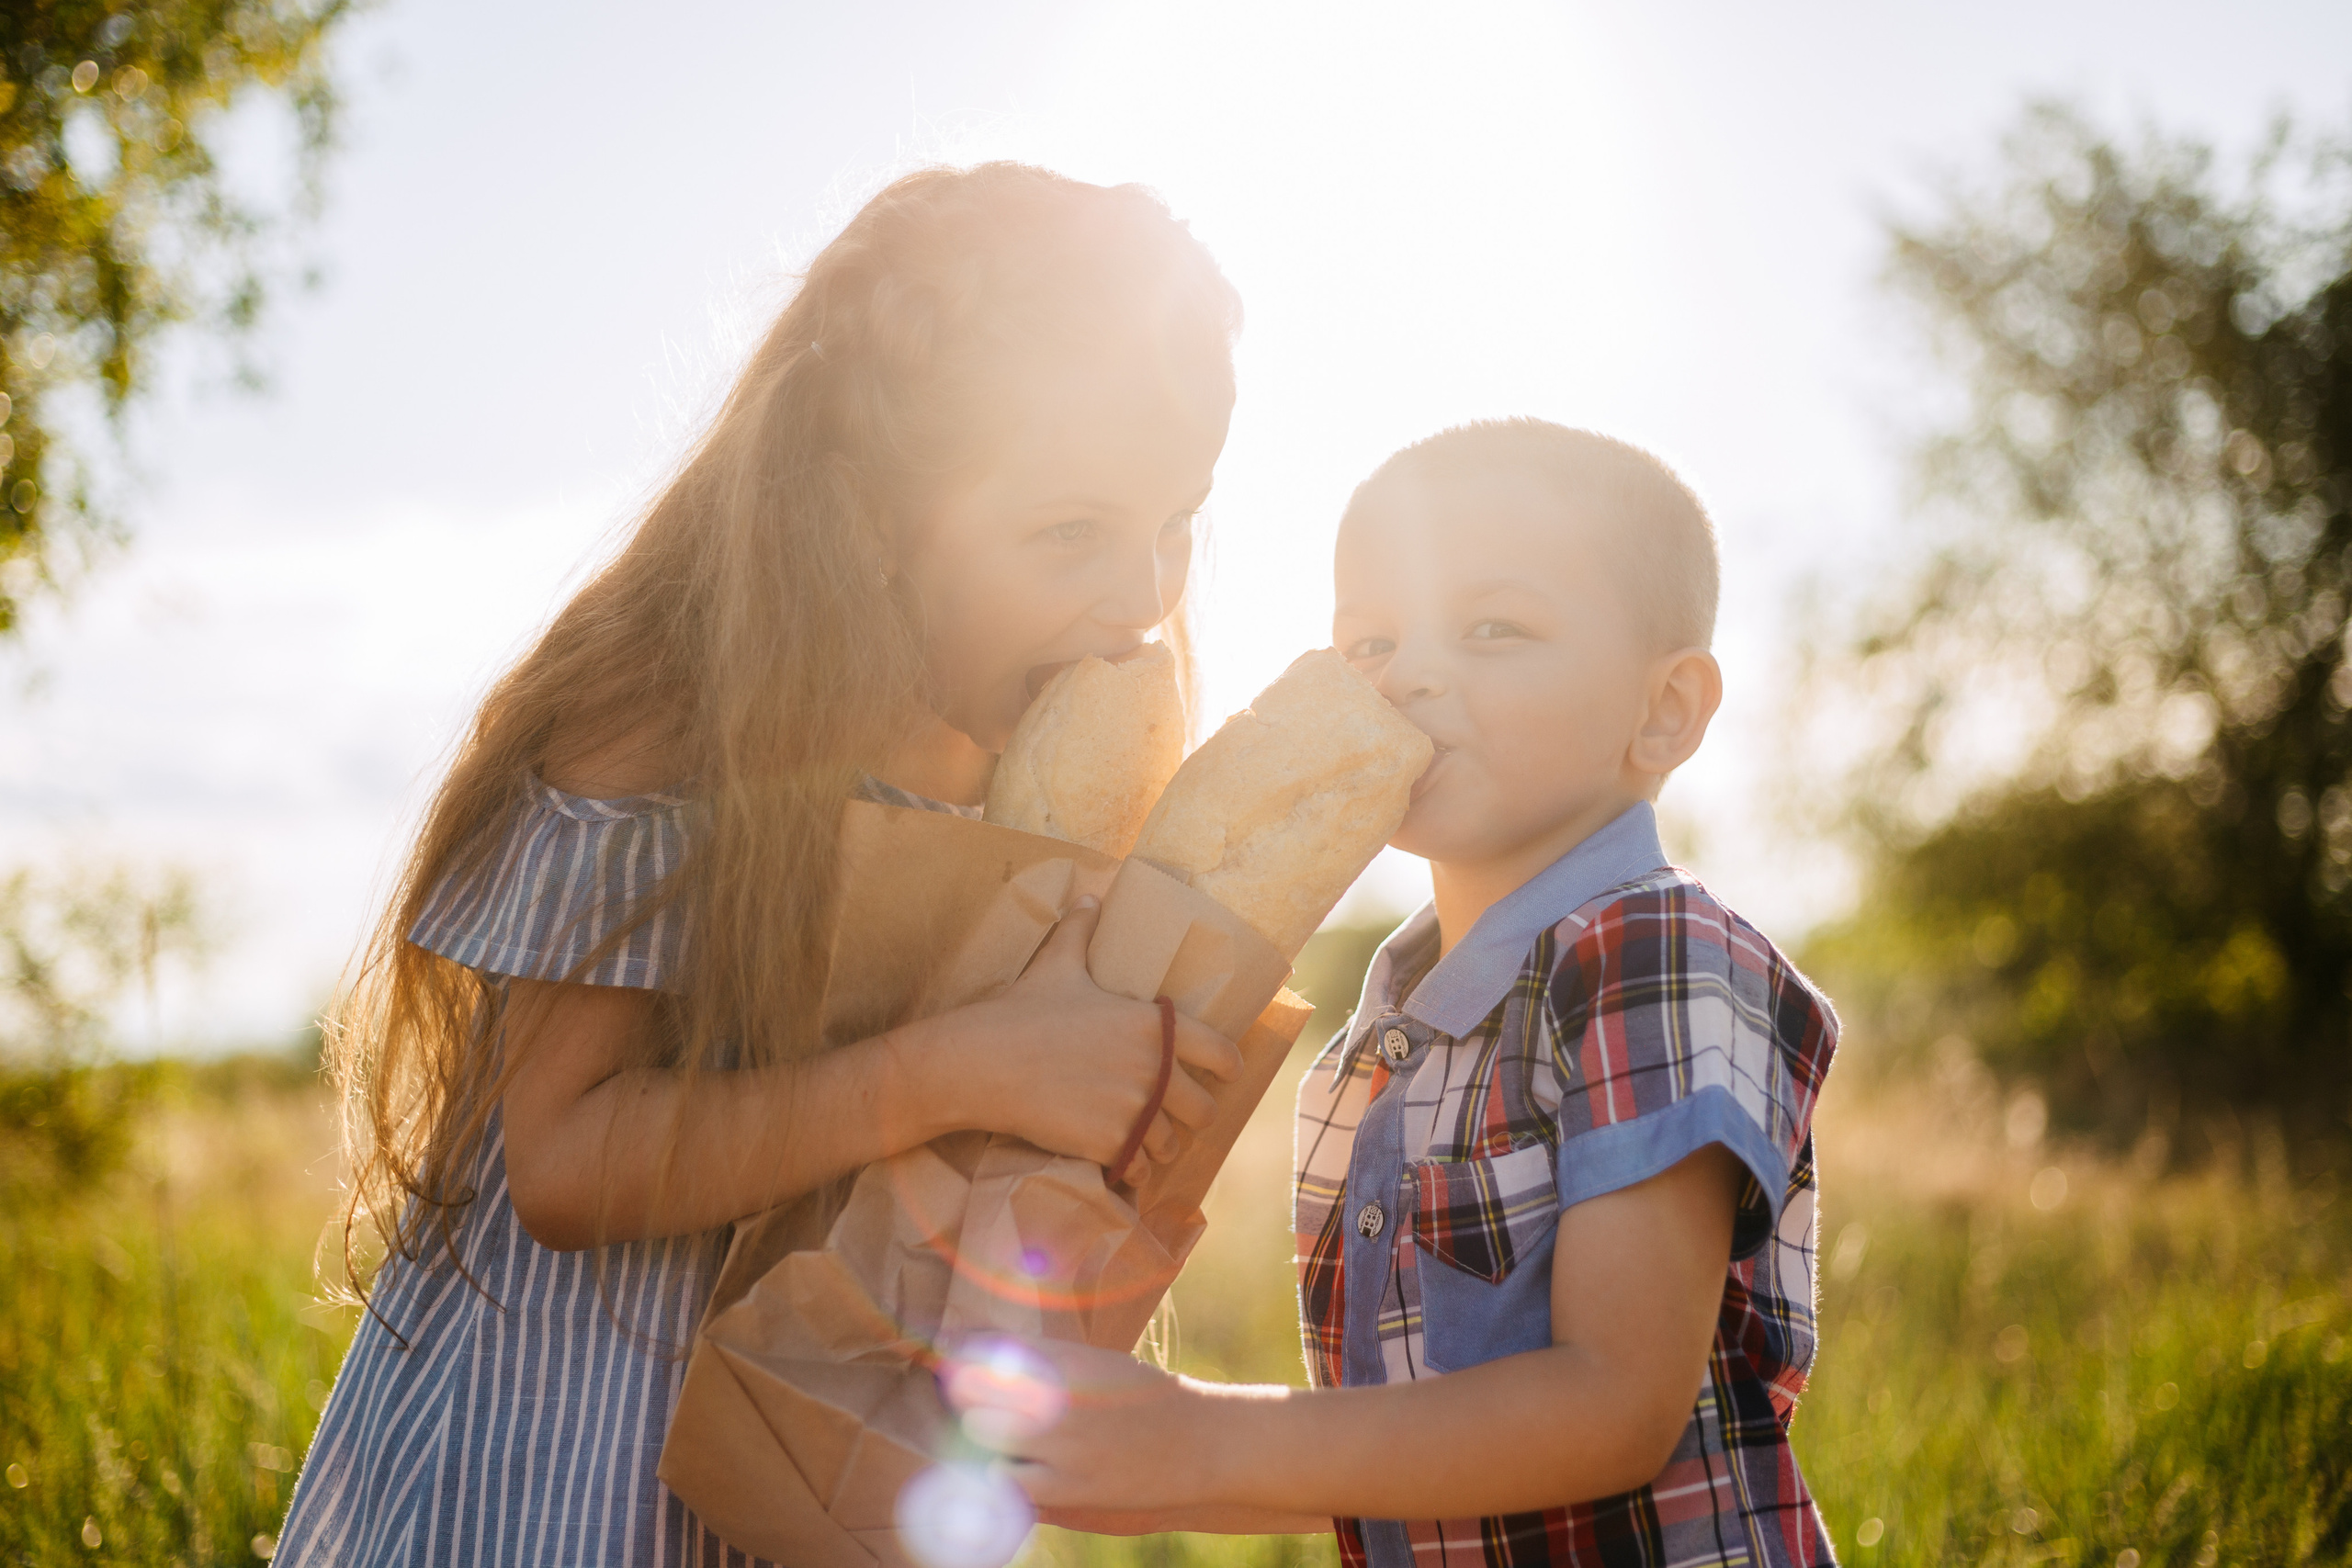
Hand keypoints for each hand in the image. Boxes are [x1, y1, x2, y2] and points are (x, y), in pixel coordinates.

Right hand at [928, 897, 1243, 1176]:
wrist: (983, 1062)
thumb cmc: (1022, 1011)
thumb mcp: (1056, 964)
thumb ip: (1080, 931)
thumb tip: (1090, 896)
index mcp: (1152, 1025)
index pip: (1220, 1052)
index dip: (1228, 1067)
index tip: (1226, 1076)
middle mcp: (1153, 1068)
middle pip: (1204, 1108)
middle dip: (1192, 1115)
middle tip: (1176, 1116)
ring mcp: (1134, 1109)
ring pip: (1172, 1143)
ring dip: (1160, 1144)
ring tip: (1145, 1141)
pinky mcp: (1110, 1143)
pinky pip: (1140, 1167)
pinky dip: (1132, 1168)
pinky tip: (1120, 1163)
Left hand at [948, 1339, 1247, 1512]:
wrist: (1199, 1444)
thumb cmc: (1144, 1398)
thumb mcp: (1094, 1362)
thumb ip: (1039, 1357)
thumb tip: (973, 1341)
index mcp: (1066, 1357)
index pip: (984, 1344)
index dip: (957, 1347)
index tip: (946, 1348)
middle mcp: (1058, 1396)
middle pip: (970, 1386)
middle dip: (965, 1391)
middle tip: (973, 1396)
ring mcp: (1061, 1445)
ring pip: (980, 1432)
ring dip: (981, 1433)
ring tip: (999, 1435)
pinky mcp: (1067, 1488)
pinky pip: (1004, 1481)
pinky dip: (1000, 1473)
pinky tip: (1015, 1467)